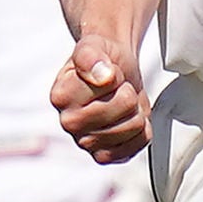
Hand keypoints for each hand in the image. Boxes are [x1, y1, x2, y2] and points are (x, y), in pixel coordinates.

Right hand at [51, 37, 146, 163]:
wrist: (112, 72)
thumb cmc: (101, 60)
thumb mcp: (94, 45)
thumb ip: (92, 55)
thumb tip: (102, 75)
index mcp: (61, 96)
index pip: (109, 85)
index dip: (116, 75)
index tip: (106, 72)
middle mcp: (69, 123)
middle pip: (125, 106)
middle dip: (128, 92)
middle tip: (116, 89)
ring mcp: (86, 143)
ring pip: (134, 127)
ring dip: (135, 111)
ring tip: (121, 103)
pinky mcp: (104, 155)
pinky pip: (138, 144)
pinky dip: (141, 130)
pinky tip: (126, 119)